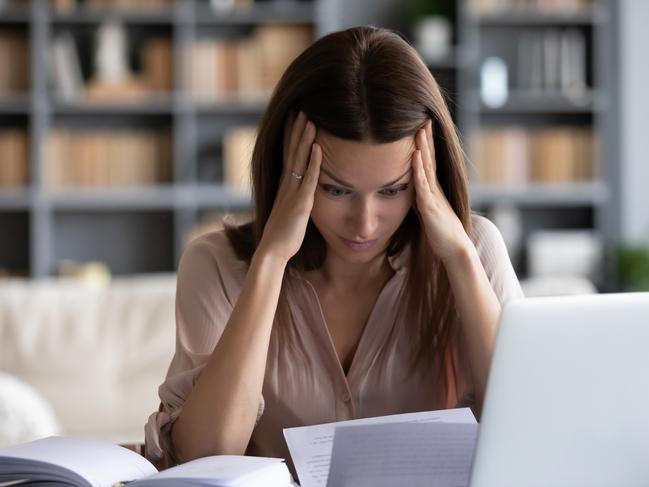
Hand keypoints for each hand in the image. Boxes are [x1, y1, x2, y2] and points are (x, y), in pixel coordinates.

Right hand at [257, 111, 321, 263]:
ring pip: (298, 160)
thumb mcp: (289, 215)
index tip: (295, 121)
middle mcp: (286, 186)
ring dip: (304, 139)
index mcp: (284, 188)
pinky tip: (318, 148)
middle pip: (291, 152)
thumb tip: (300, 200)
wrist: (272, 252)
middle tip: (301, 110)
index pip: (288, 157)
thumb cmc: (282, 238)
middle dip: (296, 130)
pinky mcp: (301, 203)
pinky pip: (308, 179)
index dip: (291, 138)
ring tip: (309, 119)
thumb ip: (294, 204)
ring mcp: (292, 193)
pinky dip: (313, 163)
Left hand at [411, 119, 471, 263]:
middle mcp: (434, 189)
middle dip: (426, 139)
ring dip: (423, 148)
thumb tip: (411, 191)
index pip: (428, 162)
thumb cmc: (441, 232)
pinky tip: (415, 157)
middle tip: (424, 118)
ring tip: (420, 130)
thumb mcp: (427, 211)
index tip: (422, 126)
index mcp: (433, 189)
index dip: (425, 145)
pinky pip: (423, 185)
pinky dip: (418, 169)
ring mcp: (433, 196)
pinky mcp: (430, 206)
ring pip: (427, 168)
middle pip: (429, 159)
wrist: (454, 248)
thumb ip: (420, 199)